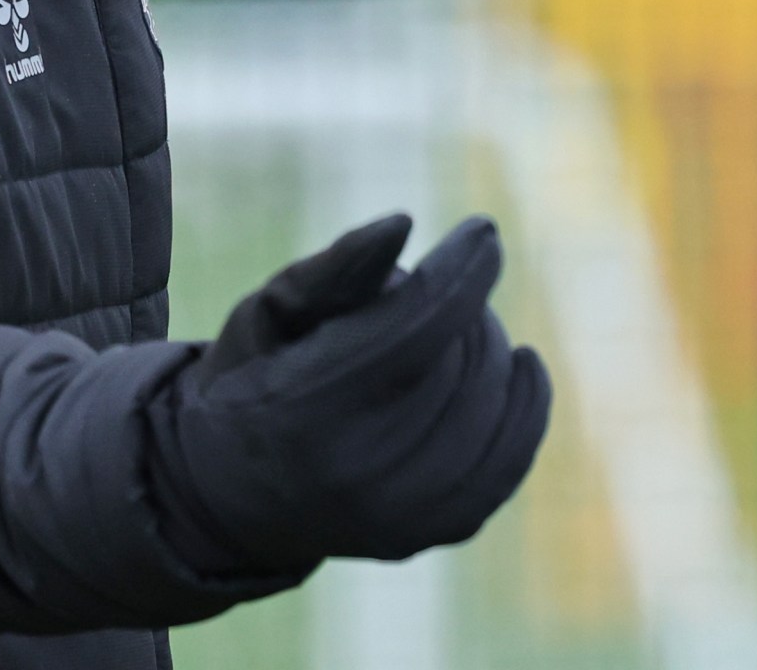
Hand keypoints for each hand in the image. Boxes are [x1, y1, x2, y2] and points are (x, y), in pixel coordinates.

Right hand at [144, 214, 551, 574]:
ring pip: (491, 409)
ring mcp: (399, 516)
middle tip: (433, 289)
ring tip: (461, 326)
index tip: (482, 231)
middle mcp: (353, 474)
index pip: (413, 329)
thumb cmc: (253, 379)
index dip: (460, 272)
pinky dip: (523, 404)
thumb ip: (335, 267)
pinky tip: (520, 365)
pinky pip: (508, 460)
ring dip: (491, 349)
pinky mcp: (433, 532)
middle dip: (461, 307)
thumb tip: (403, 224)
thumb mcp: (270, 312)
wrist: (233, 494)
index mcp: (302, 409)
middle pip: (457, 365)